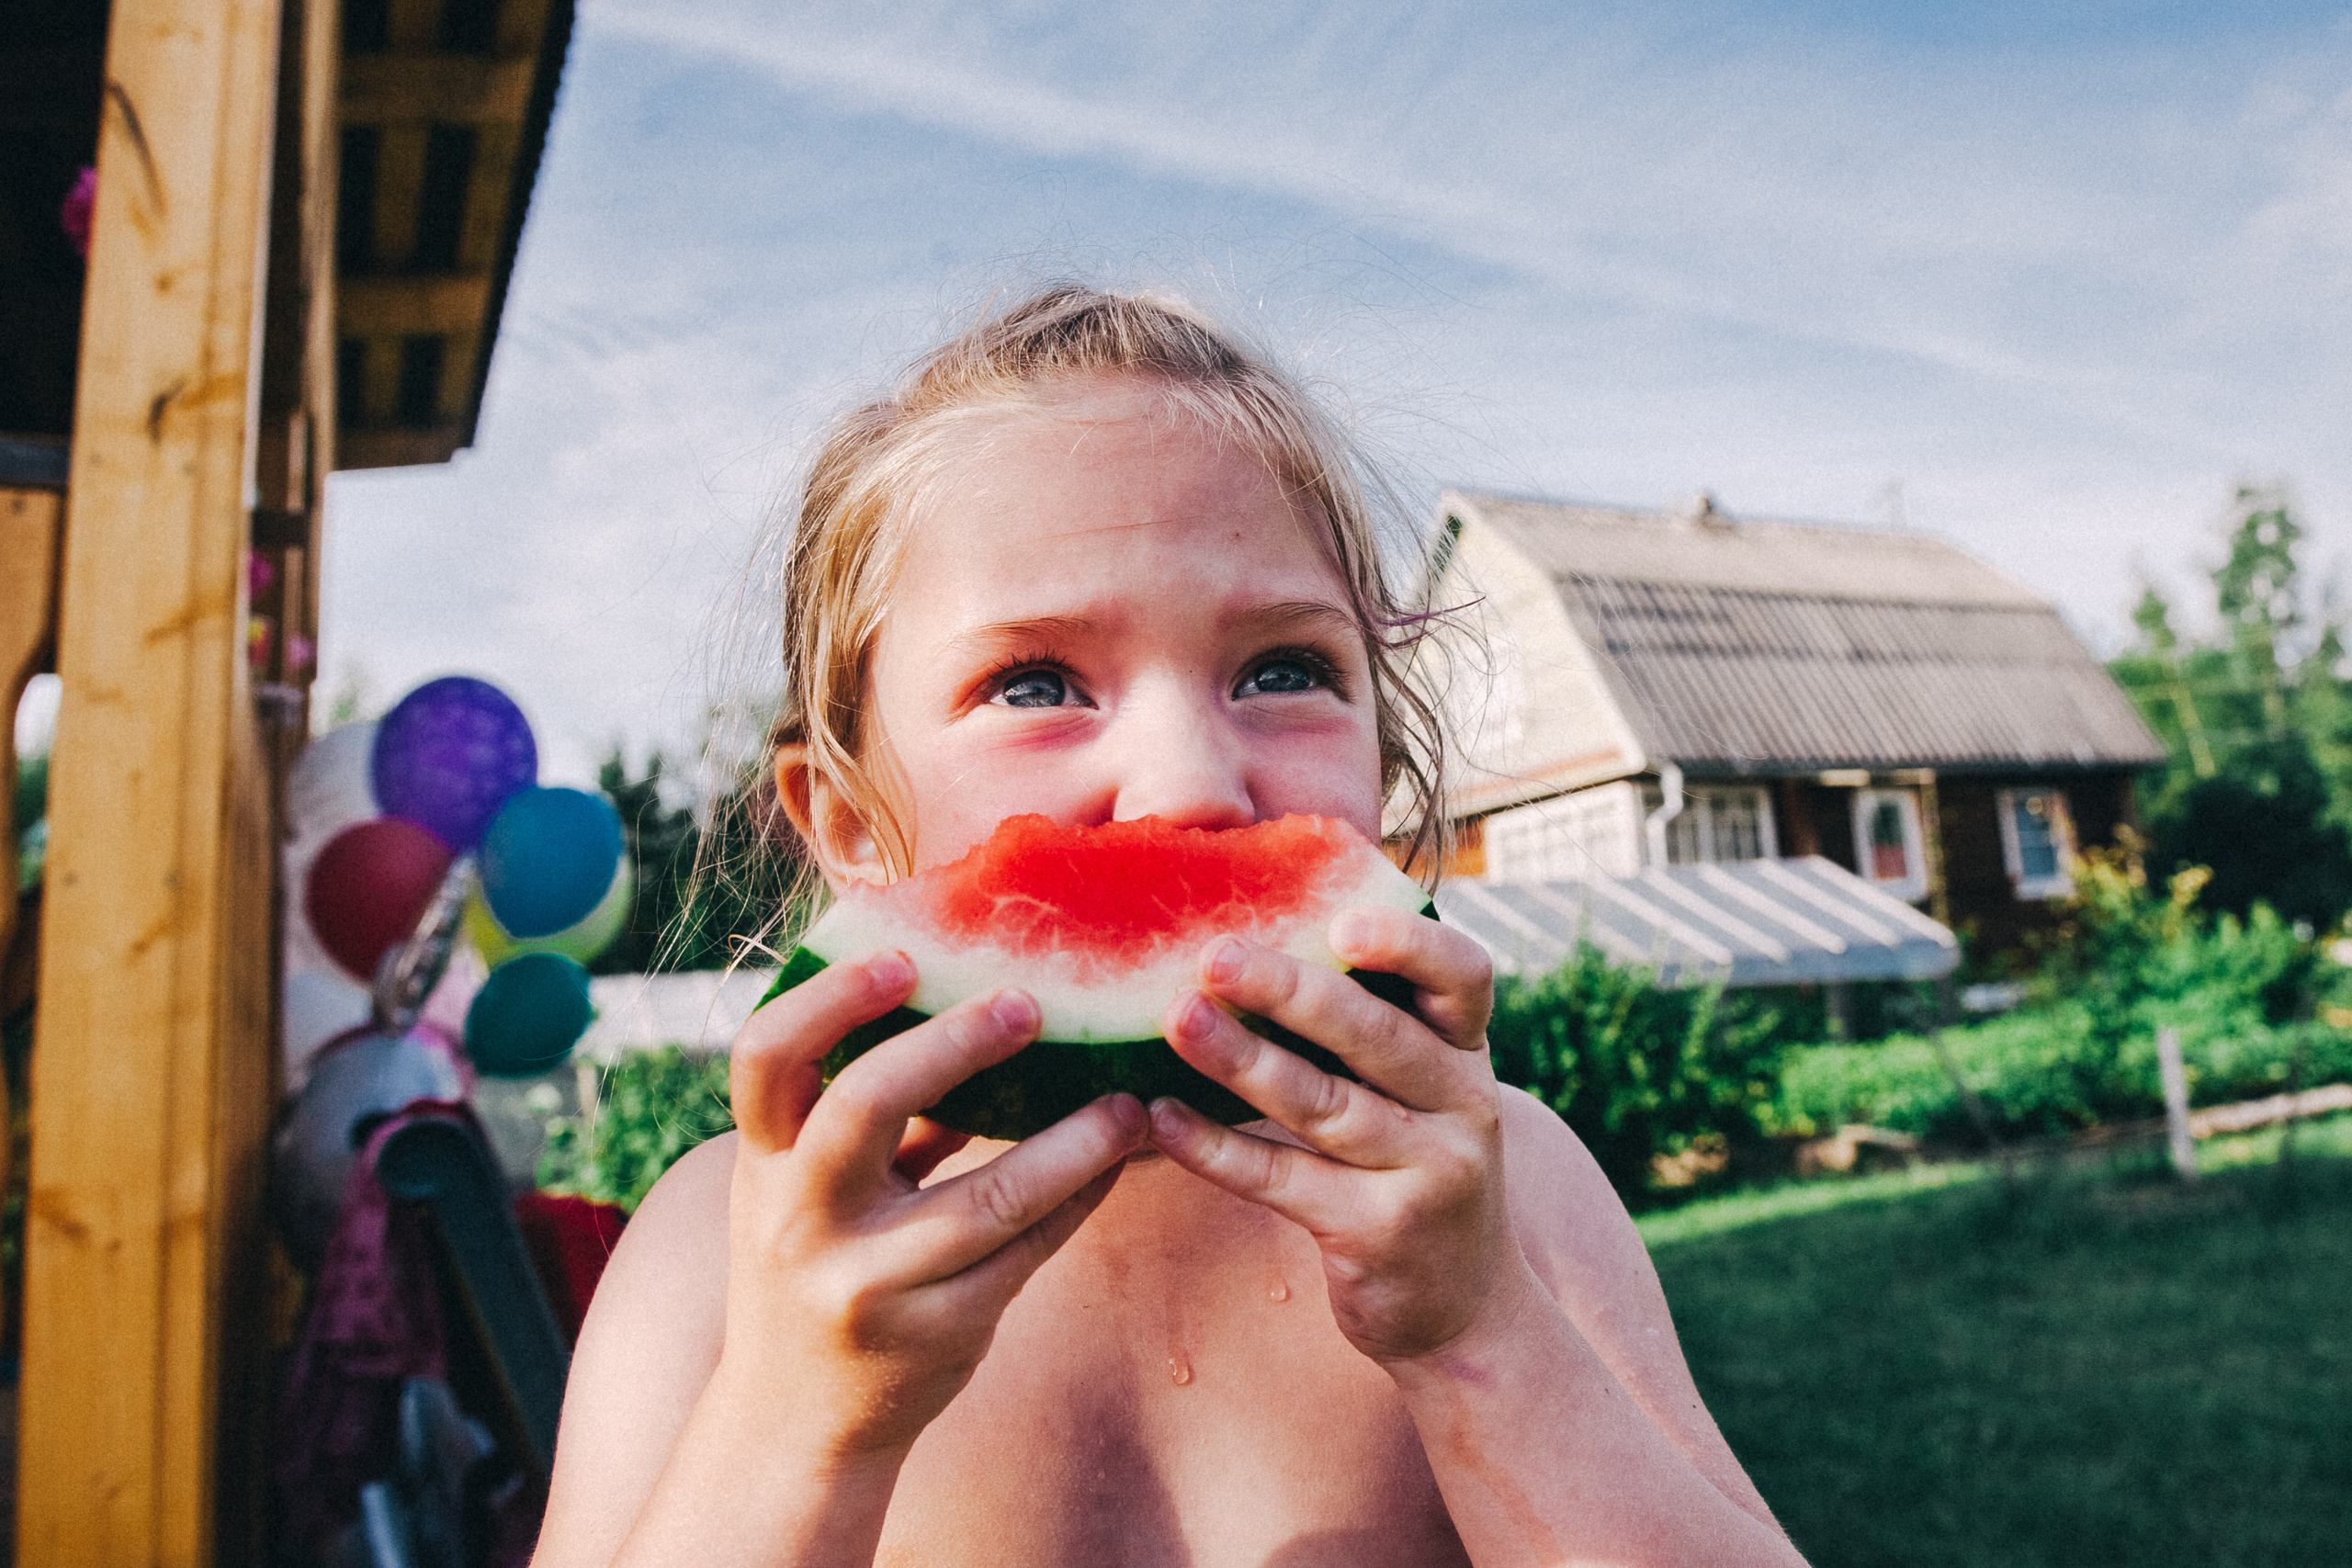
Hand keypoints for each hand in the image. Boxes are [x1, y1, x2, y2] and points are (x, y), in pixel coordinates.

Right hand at [713, 950, 1146, 1461]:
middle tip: (1029, 1003)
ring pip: (986, 1197)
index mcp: (763, 1164)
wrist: (790, 1429)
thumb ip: (857, 1110)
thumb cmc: (812, 1269)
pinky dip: (1079, 1198)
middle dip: (953, 1043)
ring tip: (1124, 1102)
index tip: (901, 956)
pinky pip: (1028, 1251)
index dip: (828, 998)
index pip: (766, 1057)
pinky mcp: (939, 1331)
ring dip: (1070, 1140)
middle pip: (866, 1105)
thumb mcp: (803, 1189)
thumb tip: (950, 994)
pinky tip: (1117, 1159)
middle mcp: (802, 1219)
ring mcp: (871, 1282)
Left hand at [1146, 907, 1533, 1365]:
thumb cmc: (1417, 1166)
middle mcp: (1463, 1108)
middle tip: (1214, 956)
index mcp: (1469, 1054)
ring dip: (1242, 1058)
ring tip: (1177, 1019)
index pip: (1463, 977)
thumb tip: (1268, 922)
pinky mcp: (1378, 1233)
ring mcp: (1427, 1174)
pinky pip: (1283, 1180)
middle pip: (1375, 1035)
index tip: (1339, 920)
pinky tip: (1161, 1119)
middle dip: (1291, 990)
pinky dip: (1216, 1148)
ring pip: (1322, 1104)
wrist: (1465, 1308)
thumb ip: (1374, 1021)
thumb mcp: (1424, 1092)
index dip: (1407, 944)